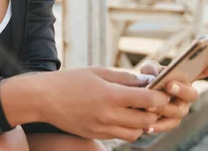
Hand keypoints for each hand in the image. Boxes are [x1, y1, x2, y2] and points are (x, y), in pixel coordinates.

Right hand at [31, 67, 170, 141]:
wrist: (44, 98)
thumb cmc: (70, 80)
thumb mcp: (98, 71)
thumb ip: (124, 78)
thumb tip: (147, 81)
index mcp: (110, 95)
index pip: (147, 101)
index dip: (160, 97)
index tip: (164, 92)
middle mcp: (108, 115)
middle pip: (146, 120)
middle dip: (154, 112)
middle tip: (155, 102)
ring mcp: (102, 128)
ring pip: (135, 133)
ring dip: (143, 123)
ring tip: (139, 111)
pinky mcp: (95, 135)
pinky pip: (120, 136)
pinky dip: (127, 128)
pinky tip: (123, 116)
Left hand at [138, 58, 207, 132]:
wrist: (136, 100)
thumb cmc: (146, 80)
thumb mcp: (148, 70)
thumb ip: (151, 68)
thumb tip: (154, 74)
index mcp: (187, 77)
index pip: (206, 69)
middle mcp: (188, 94)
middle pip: (192, 94)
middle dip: (181, 89)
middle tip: (168, 85)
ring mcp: (181, 109)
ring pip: (179, 111)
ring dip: (165, 108)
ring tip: (150, 106)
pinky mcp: (171, 122)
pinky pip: (167, 125)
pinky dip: (157, 125)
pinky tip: (148, 126)